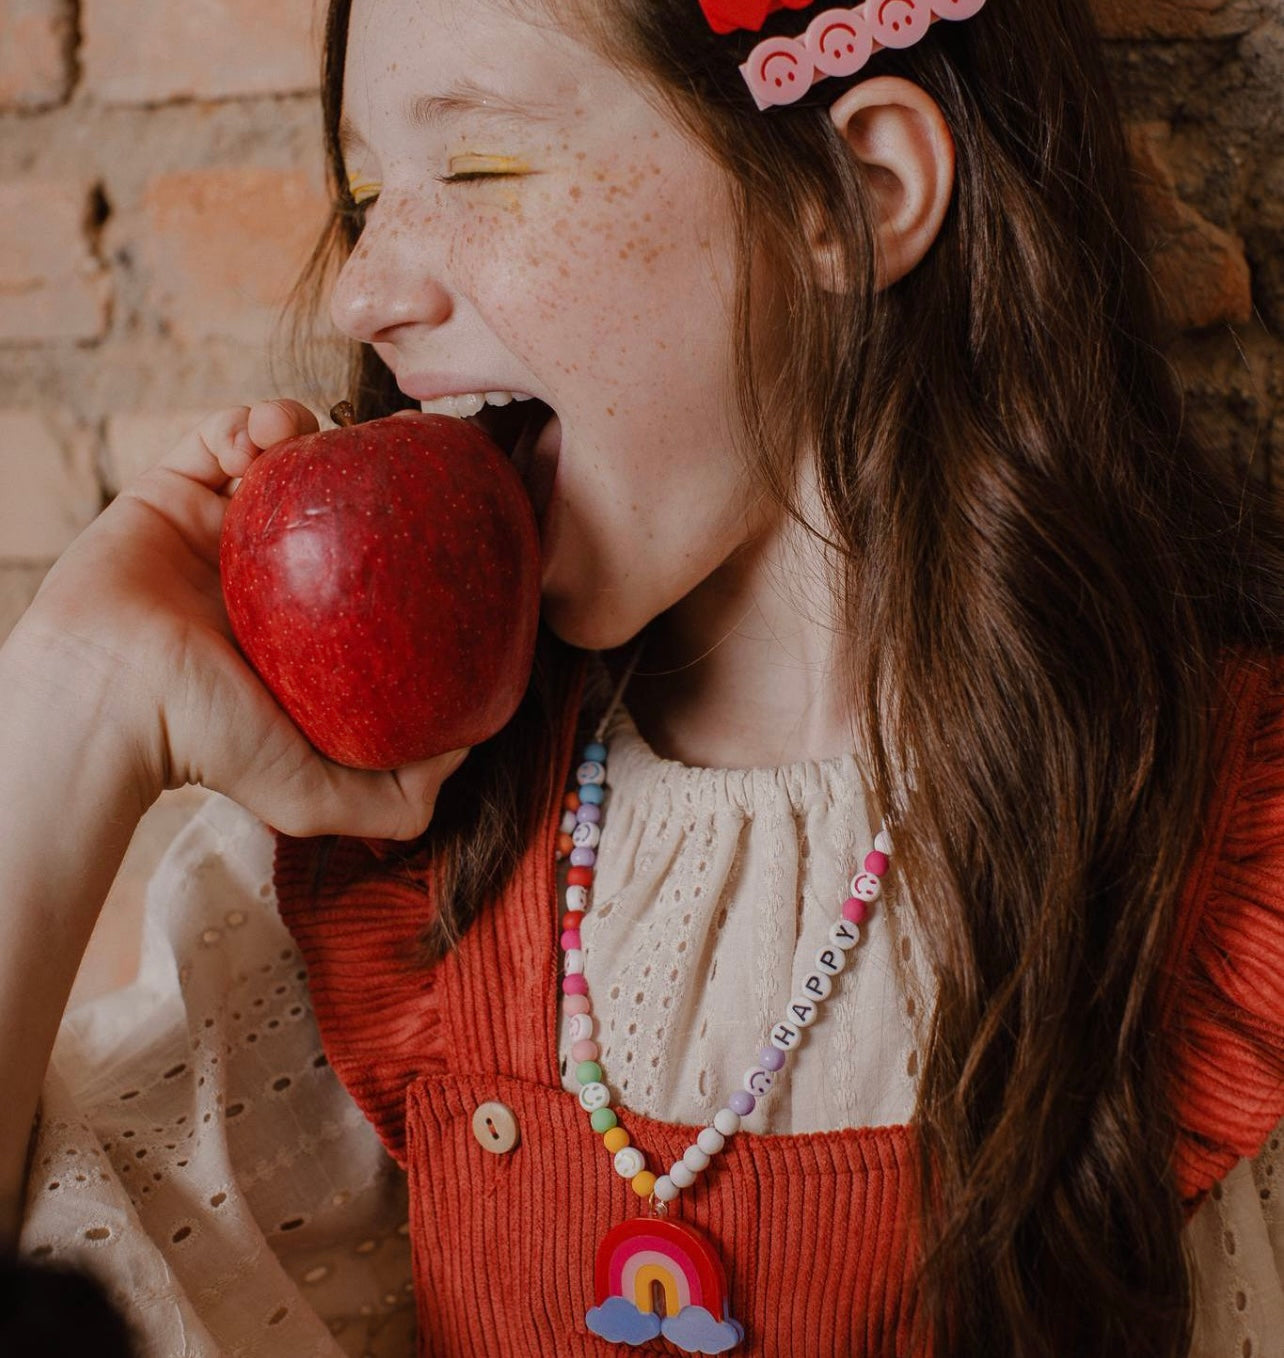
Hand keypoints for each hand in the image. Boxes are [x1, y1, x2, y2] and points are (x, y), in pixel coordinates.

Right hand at [9, 401, 468, 839]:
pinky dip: (250, 422)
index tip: (452, 507)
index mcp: (302, 627)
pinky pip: (219, 437)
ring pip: (281, 460)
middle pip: (332, 500)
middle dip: (368, 466)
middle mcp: (266, 575)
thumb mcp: (321, 791)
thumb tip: (465, 752)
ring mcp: (219, 530)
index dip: (410, 531)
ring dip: (309, 433)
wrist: (108, 705)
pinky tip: (273, 433)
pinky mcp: (170, 494)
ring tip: (325, 436)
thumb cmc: (210, 747)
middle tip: (401, 453)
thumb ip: (399, 794)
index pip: (370, 564)